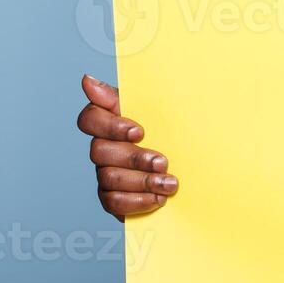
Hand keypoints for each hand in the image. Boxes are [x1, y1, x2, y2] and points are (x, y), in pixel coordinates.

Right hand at [76, 74, 177, 219]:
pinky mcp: (113, 197)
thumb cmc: (174, 130)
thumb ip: (125, 97)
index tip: (139, 131)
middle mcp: (103, 147)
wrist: (196, 164)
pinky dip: (137, 201)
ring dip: (141, 181)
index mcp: (112, 121)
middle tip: (164, 162)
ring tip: (169, 183)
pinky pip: (113, 202)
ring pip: (109, 177)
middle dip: (135, 158)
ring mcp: (105, 172)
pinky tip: (158, 199)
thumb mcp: (160, 109)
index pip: (90, 118)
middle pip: (100, 151)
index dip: (110, 126)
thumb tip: (87, 80)